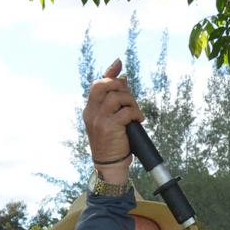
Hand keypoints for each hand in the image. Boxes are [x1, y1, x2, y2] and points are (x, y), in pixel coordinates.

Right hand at [82, 58, 143, 183]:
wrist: (110, 166)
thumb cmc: (113, 143)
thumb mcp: (110, 120)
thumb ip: (115, 101)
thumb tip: (124, 78)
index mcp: (90, 110)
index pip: (97, 85)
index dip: (109, 73)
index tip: (119, 64)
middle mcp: (91, 113)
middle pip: (103, 85)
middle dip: (119, 85)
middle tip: (130, 97)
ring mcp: (99, 120)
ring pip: (116, 96)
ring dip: (131, 101)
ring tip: (136, 112)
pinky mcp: (109, 127)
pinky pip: (125, 112)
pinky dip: (135, 113)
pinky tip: (138, 120)